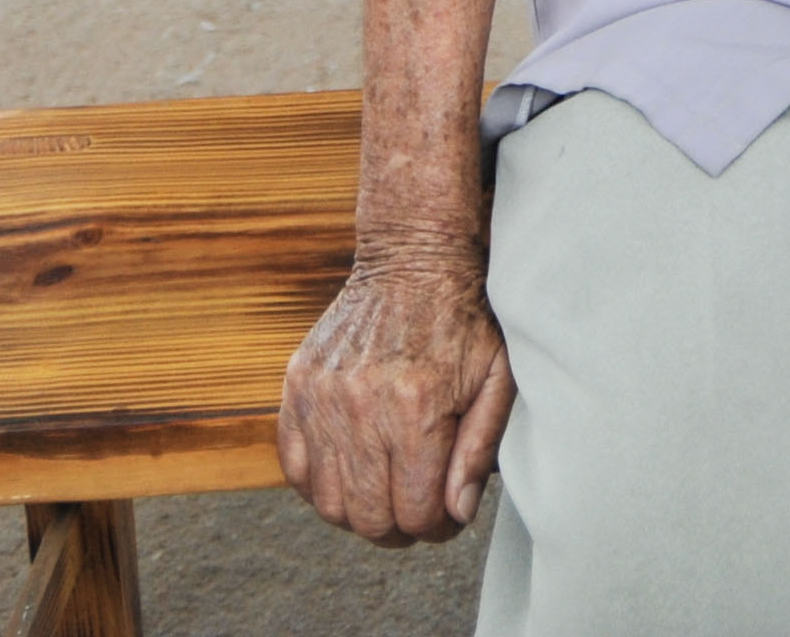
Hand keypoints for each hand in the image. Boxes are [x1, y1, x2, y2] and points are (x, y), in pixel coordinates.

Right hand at [277, 250, 515, 545]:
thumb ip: (478, 451)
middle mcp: (361, 407)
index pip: (417, 512)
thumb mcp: (495, 381)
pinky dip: (318, 484)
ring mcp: (322, 396)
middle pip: (369, 517)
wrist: (413, 260)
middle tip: (417, 508)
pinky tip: (349, 472)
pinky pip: (294, 466)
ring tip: (385, 492)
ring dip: (359, 512)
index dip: (438, 526)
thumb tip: (457, 512)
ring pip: (328, 502)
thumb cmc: (463, 322)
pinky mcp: (297, 385)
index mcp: (416, 409)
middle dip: (400, 528)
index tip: (447, 514)